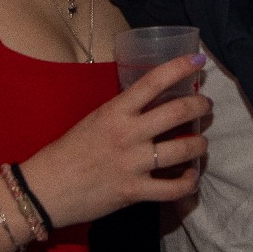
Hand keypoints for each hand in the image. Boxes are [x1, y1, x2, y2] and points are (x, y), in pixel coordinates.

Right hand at [22, 57, 212, 225]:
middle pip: (177, 112)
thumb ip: (123, 112)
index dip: (180, 67)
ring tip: (202, 144)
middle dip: (200, 106)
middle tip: (206, 107)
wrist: (46, 189)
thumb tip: (153, 103)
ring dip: (200, 145)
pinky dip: (189, 183)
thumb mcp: (94, 120)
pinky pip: (173, 188)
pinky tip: (191, 178)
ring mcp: (133, 163)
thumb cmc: (68, 152)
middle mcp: (127, 133)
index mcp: (115, 111)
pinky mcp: (134, 191)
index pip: (153, 81)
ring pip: (183, 149)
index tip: (198, 60)